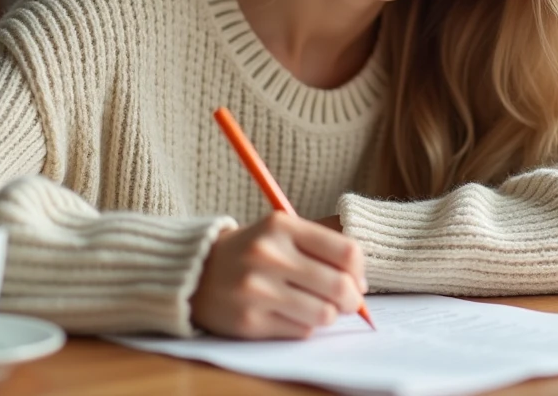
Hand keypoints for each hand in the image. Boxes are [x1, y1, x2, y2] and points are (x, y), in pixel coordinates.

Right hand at [190, 212, 365, 338]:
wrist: (196, 272)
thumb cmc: (251, 251)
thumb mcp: (281, 232)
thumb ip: (321, 249)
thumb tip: (361, 284)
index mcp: (281, 226)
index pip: (346, 251)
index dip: (360, 270)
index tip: (357, 278)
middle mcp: (268, 256)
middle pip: (340, 287)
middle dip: (353, 299)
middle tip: (348, 301)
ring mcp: (257, 291)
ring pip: (324, 314)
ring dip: (328, 315)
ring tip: (316, 306)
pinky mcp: (249, 322)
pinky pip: (301, 331)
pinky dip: (304, 326)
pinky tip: (289, 314)